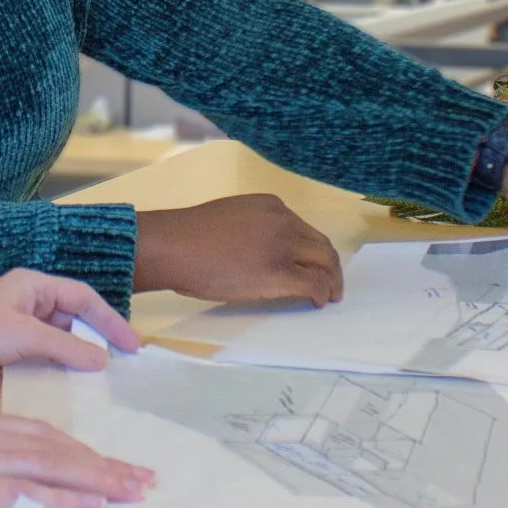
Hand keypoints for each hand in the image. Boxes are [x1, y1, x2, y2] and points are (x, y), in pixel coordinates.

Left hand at [0, 269, 143, 386]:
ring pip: (58, 341)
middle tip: (123, 365)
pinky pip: (41, 358)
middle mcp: (27, 303)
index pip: (84, 299)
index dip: (111, 320)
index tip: (132, 346)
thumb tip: (102, 359)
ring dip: (78, 357)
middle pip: (74, 318)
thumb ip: (65, 347)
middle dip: (98, 339)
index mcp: (33, 286)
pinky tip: (67, 388)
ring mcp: (15, 328)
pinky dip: (57, 370)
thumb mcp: (23, 336)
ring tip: (102, 381)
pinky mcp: (4, 351)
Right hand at [0, 404, 154, 507]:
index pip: (37, 432)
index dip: (79, 448)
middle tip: (143, 477)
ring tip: (133, 490)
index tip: (111, 461)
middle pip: (54, 446)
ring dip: (97, 479)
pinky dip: (60, 498)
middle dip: (103, 462)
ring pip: (48, 465)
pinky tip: (89, 505)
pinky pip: (20, 493)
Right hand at [134, 195, 342, 305]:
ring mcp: (284, 246)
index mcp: (270, 206)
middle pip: (320, 244)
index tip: (312, 262)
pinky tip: (318, 301)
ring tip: (331, 295)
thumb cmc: (189, 236)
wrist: (175, 246)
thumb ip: (253, 228)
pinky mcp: (281, 274)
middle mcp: (284, 221)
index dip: (311, 249)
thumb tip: (260, 252)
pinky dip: (322, 293)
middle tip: (332, 282)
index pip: (303, 228)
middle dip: (330, 265)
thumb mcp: (230, 218)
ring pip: (324, 262)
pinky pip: (313, 284)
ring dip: (331, 280)